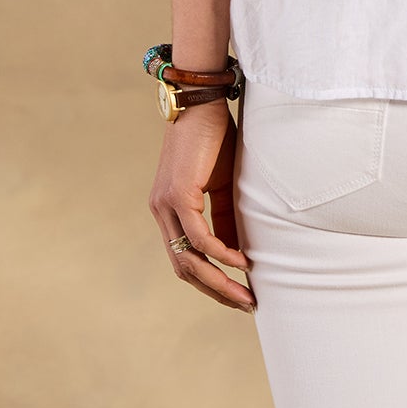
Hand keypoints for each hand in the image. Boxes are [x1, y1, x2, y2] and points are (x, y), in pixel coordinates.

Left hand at [149, 101, 255, 311]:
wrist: (201, 103)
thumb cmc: (213, 140)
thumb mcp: (222, 186)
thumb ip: (225, 220)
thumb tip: (237, 255)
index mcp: (168, 212)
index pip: (184, 260)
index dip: (210, 282)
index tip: (237, 295)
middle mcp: (161, 212)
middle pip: (184, 269)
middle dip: (216, 291)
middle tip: (244, 304)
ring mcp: (165, 205)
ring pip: (188, 259)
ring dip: (218, 280)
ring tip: (245, 293)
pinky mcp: (177, 195)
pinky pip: (198, 236)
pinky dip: (219, 253)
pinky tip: (240, 260)